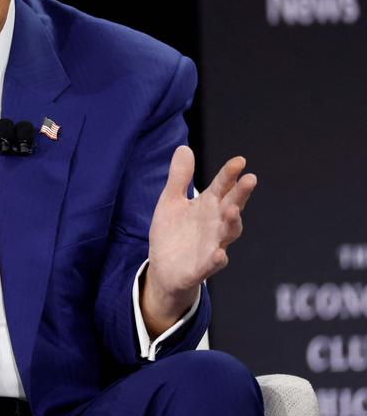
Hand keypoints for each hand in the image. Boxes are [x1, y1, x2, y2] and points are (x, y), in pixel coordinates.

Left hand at [143, 146, 256, 334]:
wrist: (164, 268)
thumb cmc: (172, 232)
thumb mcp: (171, 201)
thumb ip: (179, 177)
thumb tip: (184, 148)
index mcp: (208, 206)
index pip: (222, 187)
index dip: (229, 174)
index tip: (239, 161)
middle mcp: (215, 224)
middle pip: (232, 206)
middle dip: (240, 194)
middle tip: (250, 179)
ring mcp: (212, 245)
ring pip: (228, 233)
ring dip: (232, 222)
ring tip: (232, 210)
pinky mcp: (203, 267)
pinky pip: (213, 263)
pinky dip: (217, 259)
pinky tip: (219, 253)